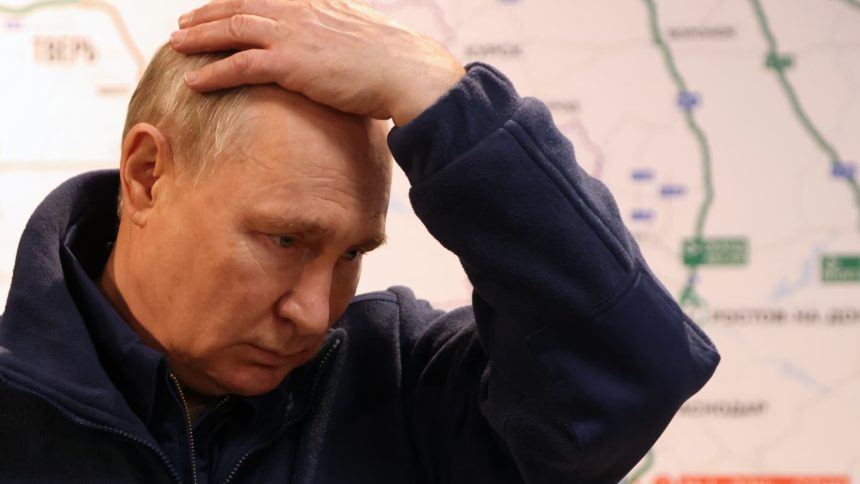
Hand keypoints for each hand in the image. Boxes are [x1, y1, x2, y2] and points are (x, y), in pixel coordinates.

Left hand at [171, 0, 465, 125]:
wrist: (407, 70)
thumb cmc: (394, 62)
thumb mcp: (364, 37)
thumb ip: (342, 37)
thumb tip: (341, 51)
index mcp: (315, 4)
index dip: (234, 5)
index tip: (216, 12)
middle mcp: (299, 12)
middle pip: (240, 8)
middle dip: (207, 16)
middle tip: (183, 27)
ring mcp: (292, 35)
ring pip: (232, 31)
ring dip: (200, 39)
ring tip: (176, 46)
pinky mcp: (290, 63)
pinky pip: (239, 66)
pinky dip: (212, 73)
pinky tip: (192, 81)